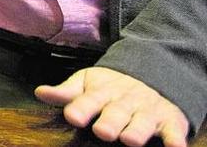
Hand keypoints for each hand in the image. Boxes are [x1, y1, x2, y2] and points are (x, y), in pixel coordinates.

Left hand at [36, 67, 189, 146]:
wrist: (150, 76)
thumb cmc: (111, 87)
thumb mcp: (87, 84)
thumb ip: (66, 93)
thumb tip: (39, 92)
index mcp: (102, 93)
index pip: (89, 100)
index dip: (82, 108)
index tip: (72, 116)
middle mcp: (125, 102)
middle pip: (116, 113)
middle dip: (110, 122)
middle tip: (103, 131)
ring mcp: (147, 111)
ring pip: (142, 122)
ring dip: (137, 130)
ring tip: (130, 140)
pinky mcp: (169, 121)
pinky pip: (173, 132)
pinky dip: (175, 140)